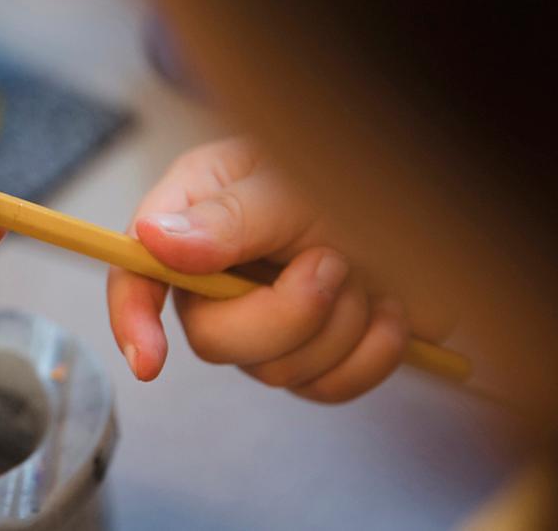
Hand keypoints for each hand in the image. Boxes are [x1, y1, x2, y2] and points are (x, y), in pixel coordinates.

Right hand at [107, 137, 426, 402]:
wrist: (424, 196)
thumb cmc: (347, 167)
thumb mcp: (285, 180)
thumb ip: (228, 217)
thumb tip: (152, 240)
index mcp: (193, 220)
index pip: (138, 274)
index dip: (132, 319)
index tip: (150, 362)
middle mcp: (218, 278)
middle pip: (214, 340)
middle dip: (285, 313)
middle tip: (331, 260)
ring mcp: (267, 323)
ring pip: (276, 370)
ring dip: (339, 322)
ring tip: (364, 267)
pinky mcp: (317, 356)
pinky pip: (328, 388)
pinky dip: (370, 353)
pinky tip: (389, 307)